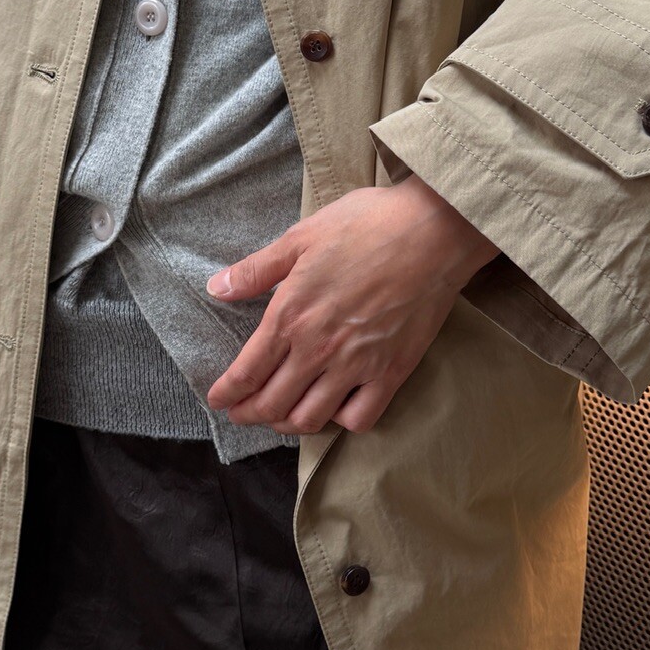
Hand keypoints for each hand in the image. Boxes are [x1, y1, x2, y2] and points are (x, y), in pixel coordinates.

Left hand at [204, 178, 497, 434]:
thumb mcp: (301, 237)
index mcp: (290, 315)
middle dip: (249, 414)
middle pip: (272, 404)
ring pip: (310, 419)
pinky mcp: (391, 372)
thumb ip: (257, 269)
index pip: (246, 373)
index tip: (218, 400)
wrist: (433, 232)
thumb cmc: (367, 225)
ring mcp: (356, 365)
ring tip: (282, 416)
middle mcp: (318, 349)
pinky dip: (341, 421)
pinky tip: (336, 406)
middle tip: (242, 412)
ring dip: (288, 424)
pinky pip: (359, 419)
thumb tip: (216, 287)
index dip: (226, 394)